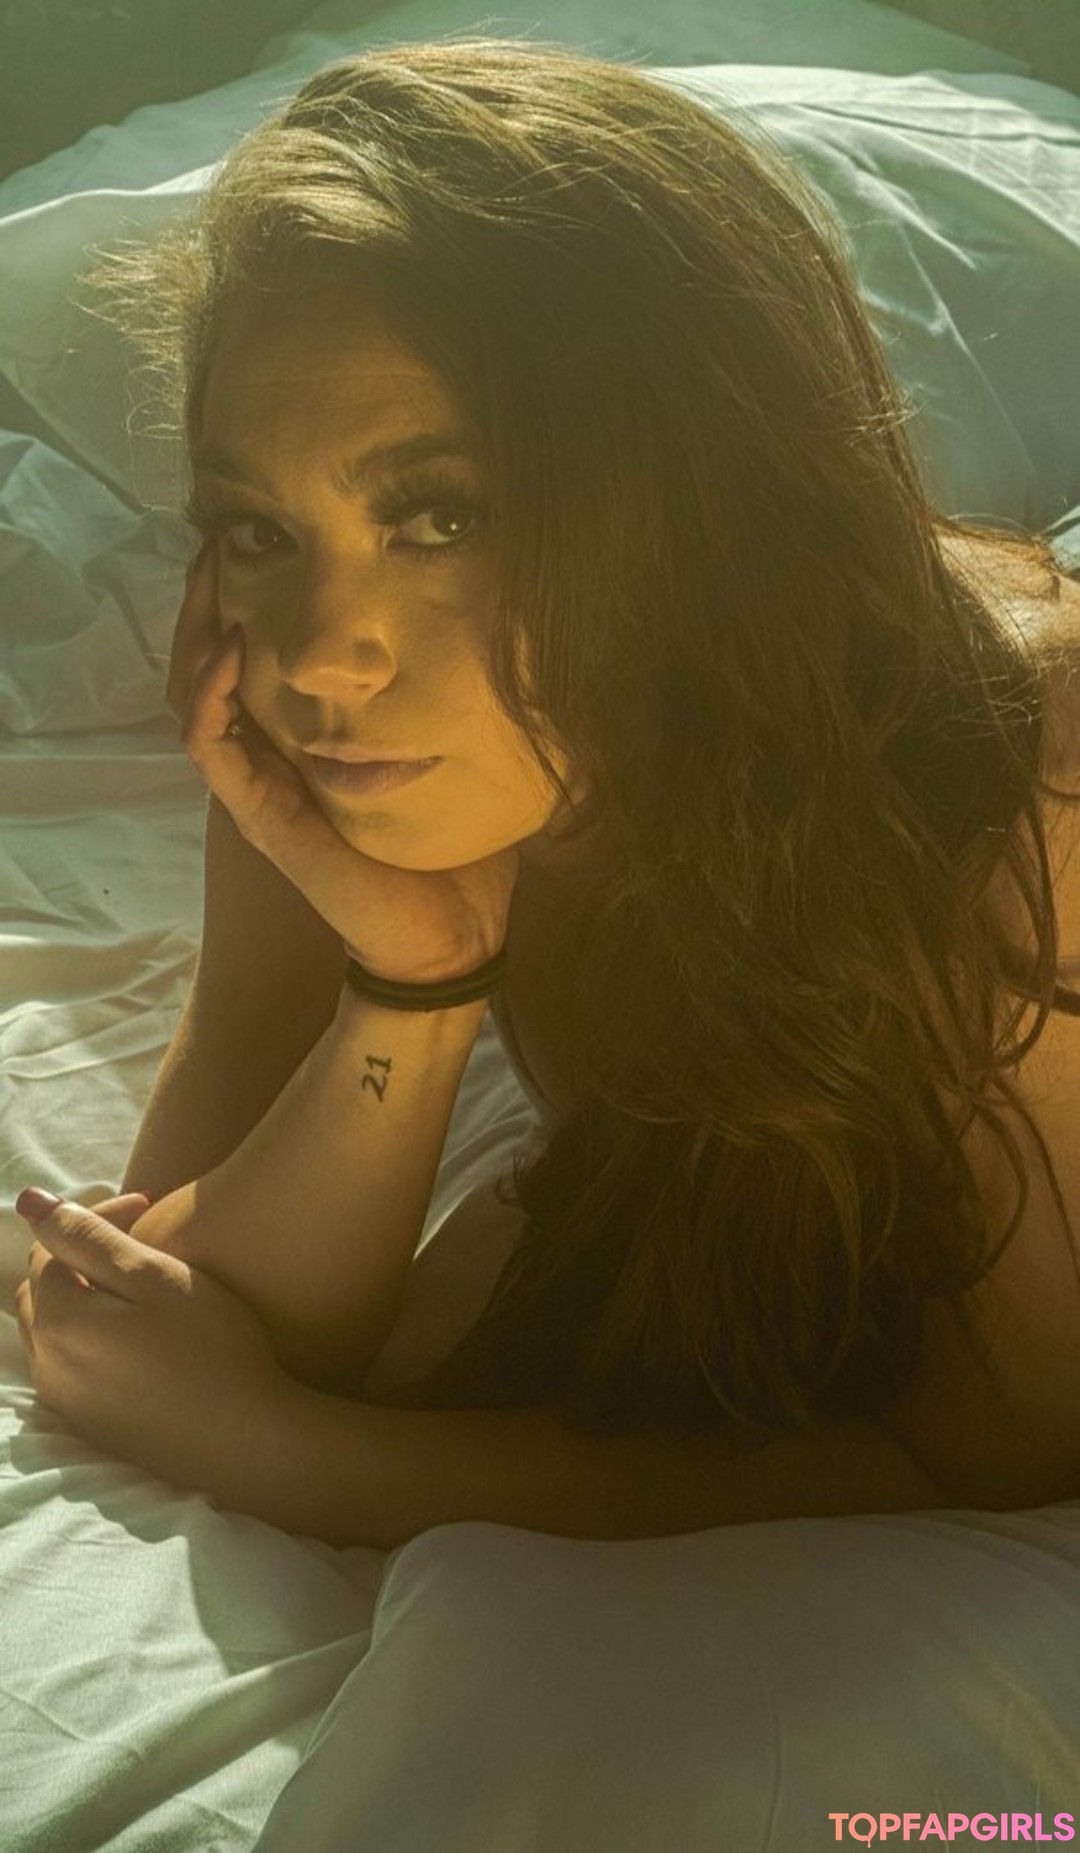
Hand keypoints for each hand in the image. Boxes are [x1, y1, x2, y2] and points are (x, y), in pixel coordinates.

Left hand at [13, 1189, 291, 1506]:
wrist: (245, 1441)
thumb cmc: (211, 1347)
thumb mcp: (154, 1276)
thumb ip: (87, 1237)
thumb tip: (28, 1201)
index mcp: (58, 1320)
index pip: (52, 1246)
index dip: (96, 1216)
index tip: (148, 1205)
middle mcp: (47, 1364)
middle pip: (43, 1288)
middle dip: (81, 1256)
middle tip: (140, 1240)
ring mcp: (66, 1401)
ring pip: (51, 1328)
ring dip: (81, 1296)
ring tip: (135, 1286)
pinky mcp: (89, 1425)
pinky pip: (68, 1365)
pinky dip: (88, 1336)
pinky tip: (135, 1335)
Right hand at [168, 541, 518, 982]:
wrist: (453, 934)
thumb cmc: (454, 850)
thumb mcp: (448, 752)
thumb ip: (448, 701)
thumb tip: (494, 625)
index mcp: (303, 745)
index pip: (245, 661)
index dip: (237, 600)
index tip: (253, 539)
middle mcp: (270, 762)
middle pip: (204, 668)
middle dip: (204, 602)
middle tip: (215, 540)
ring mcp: (259, 789)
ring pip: (193, 700)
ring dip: (196, 635)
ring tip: (212, 577)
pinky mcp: (261, 817)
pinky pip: (211, 747)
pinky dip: (211, 697)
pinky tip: (231, 651)